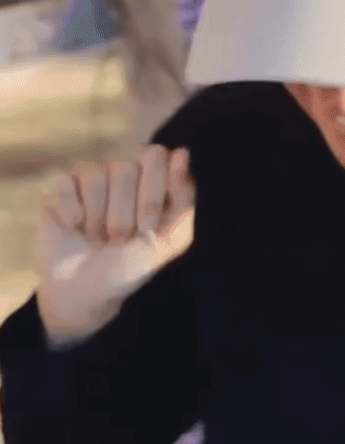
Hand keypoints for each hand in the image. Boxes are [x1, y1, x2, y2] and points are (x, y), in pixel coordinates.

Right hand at [36, 145, 195, 348]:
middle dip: (123, 214)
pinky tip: (74, 226)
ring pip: (96, 176)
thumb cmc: (130, 266)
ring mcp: (94, 178)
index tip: (148, 228)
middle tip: (120, 237)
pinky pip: (66, 181)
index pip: (156, 159)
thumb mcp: (169, 242)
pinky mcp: (62, 186)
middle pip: (126, 169)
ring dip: (96, 216)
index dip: (150, 199)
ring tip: (97, 235)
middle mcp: (126, 173)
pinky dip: (71, 212)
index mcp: (156, 181)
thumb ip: (183, 201)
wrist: (85, 292)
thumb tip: (182, 152)